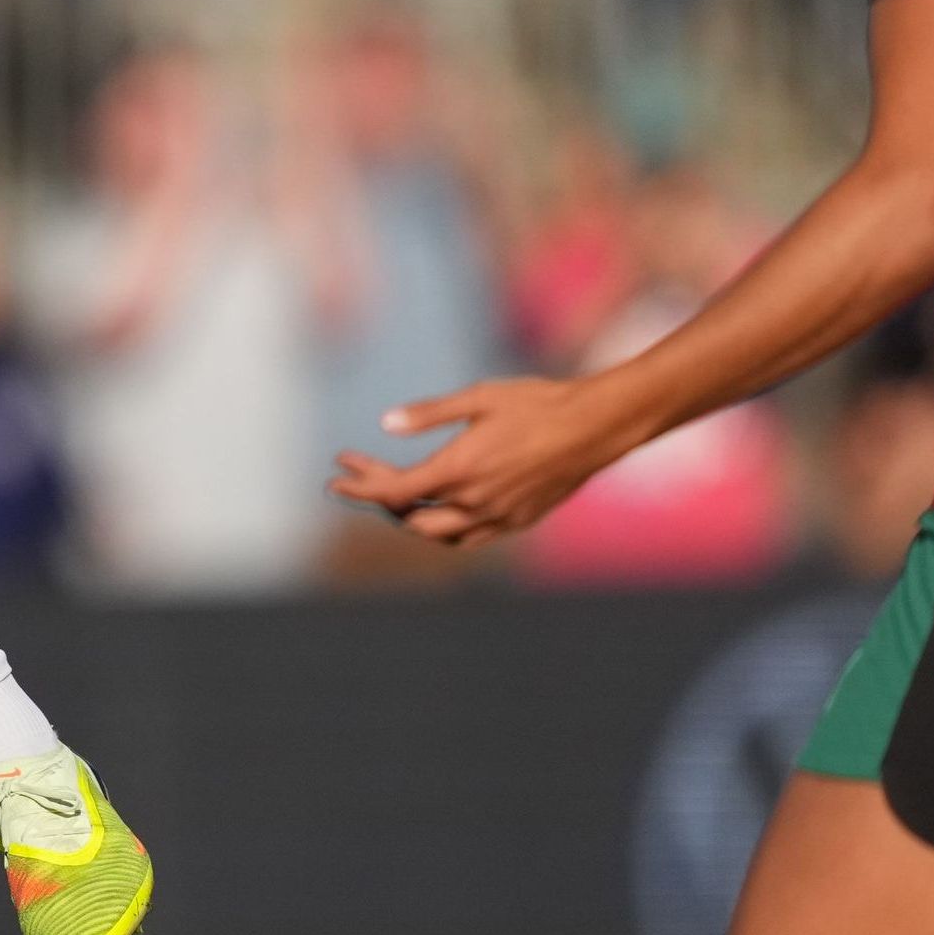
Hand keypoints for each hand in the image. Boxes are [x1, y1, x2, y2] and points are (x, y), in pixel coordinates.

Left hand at [329, 375, 634, 548]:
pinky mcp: (519, 521)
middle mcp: (475, 501)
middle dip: (379, 497)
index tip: (336, 475)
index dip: (360, 486)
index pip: (394, 491)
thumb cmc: (537, 403)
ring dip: (411, 517)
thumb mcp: (478, 398)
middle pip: (410, 516)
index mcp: (459, 470)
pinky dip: (445, 528)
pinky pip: (470, 537)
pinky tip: (440, 508)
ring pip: (439, 534)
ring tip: (394, 492)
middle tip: (359, 473)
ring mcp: (499, 517)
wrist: (597, 426)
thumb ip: (430, 414)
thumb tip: (386, 424)